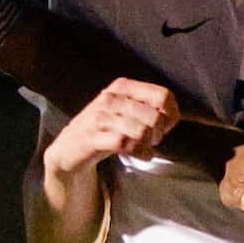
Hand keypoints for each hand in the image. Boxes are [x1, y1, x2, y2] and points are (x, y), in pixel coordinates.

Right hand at [43, 79, 179, 178]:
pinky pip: (124, 143)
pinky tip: (141, 155)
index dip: (170, 114)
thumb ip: (149, 109)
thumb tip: (174, 116)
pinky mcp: (91, 137)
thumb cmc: (104, 130)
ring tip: (145, 148)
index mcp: (122, 87)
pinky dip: (138, 152)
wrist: (69, 148)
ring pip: (140, 130)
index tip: (165, 126)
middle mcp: (110, 98)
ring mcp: (99, 117)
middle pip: (154, 116)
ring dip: (148, 144)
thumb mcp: (126, 112)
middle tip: (153, 140)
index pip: (163, 96)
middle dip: (159, 133)